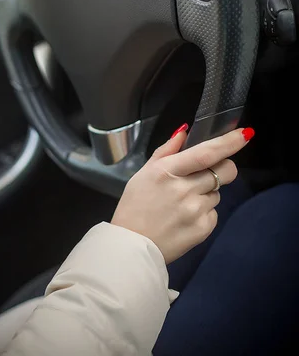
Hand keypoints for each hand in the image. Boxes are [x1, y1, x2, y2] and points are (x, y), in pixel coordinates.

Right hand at [111, 125, 254, 263]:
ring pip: (218, 192)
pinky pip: (214, 212)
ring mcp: (195, 210)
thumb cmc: (135, 204)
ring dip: (207, 192)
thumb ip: (167, 150)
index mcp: (167, 171)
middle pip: (224, 171)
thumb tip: (185, 131)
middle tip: (208, 172)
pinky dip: (204, 212)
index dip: (228, 143)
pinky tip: (185, 217)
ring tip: (184, 202)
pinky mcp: (203, 229)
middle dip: (224, 167)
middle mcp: (184, 189)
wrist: (132, 246)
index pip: (206, 153)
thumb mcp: (144, 172)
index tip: (245, 134)